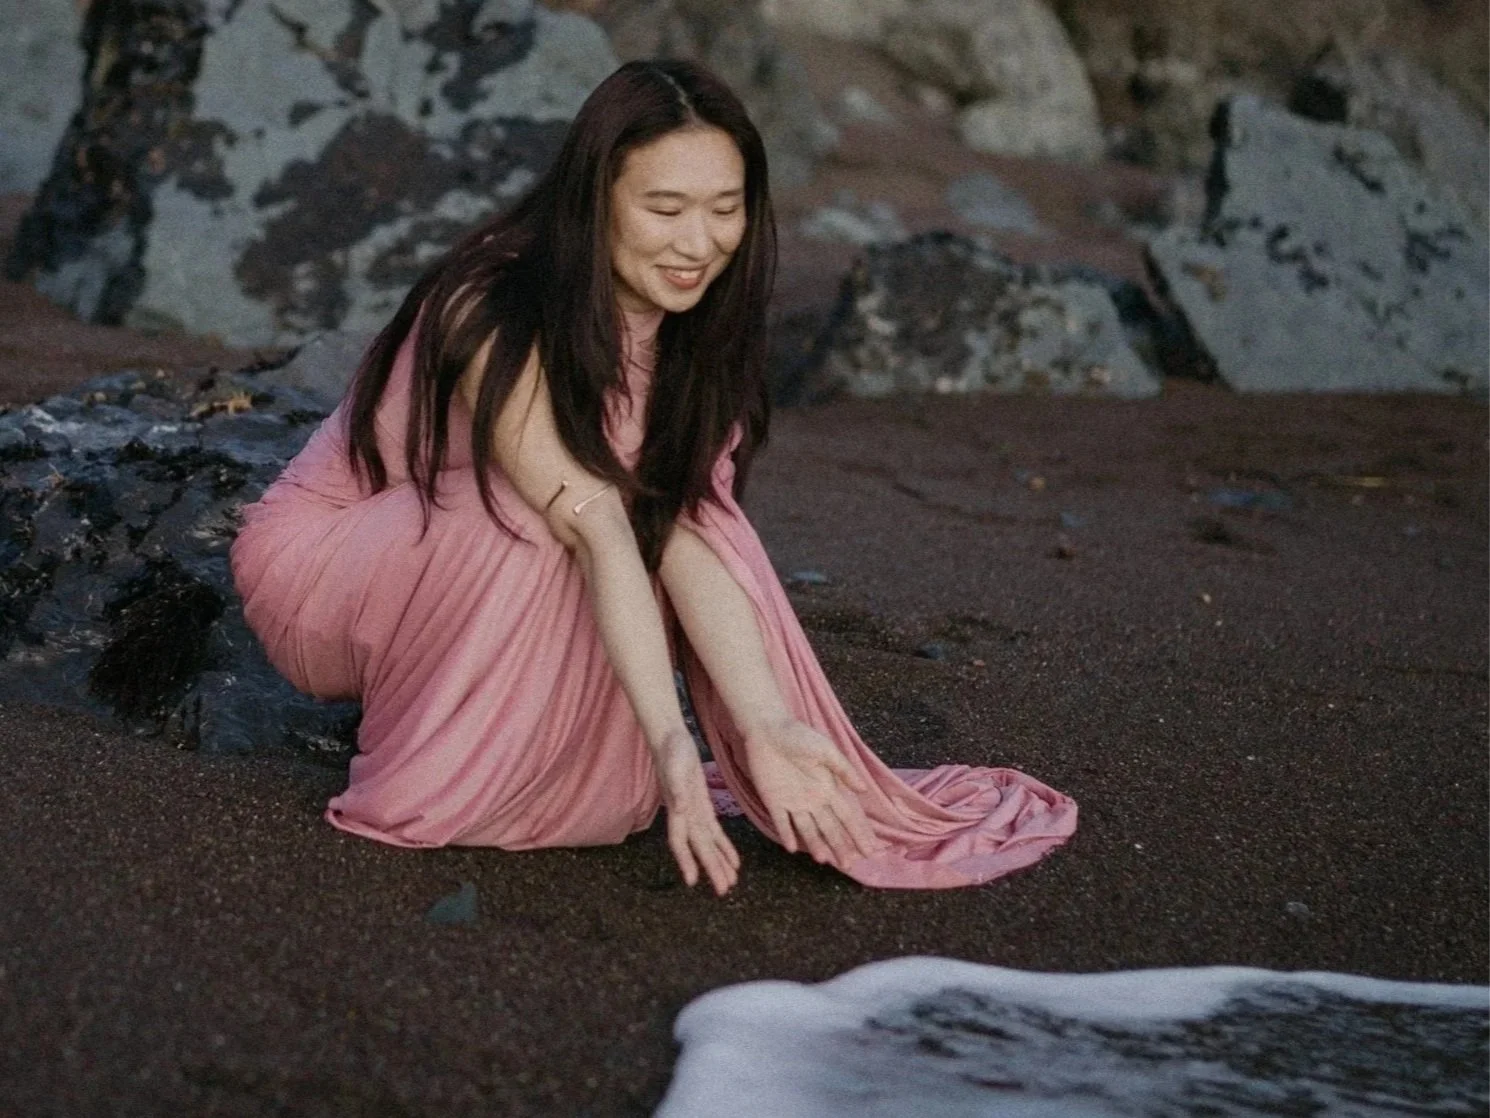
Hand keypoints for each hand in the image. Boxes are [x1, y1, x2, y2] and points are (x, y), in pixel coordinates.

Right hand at [655, 730, 739, 895]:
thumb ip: (677, 789)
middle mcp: (684, 816)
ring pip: (708, 844)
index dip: (686, 861)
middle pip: (699, 848)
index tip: (693, 882)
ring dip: (718, 863)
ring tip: (730, 881)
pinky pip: (715, 831)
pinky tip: (734, 860)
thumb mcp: (675, 768)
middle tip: (723, 890)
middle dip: (711, 869)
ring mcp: (694, 812)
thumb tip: (679, 809)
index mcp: (677, 810)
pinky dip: (724, 846)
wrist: (671, 738)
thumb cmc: (671, 752)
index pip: (680, 842)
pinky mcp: (703, 806)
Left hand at [741, 717, 880, 865]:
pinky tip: (793, 849)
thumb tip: (863, 790)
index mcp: (828, 787)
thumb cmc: (797, 735)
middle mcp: (813, 799)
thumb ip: (843, 770)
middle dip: (841, 846)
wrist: (766, 728)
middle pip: (831, 828)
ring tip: (826, 862)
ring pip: (808, 830)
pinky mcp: (773, 800)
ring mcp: (793, 801)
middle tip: (851, 865)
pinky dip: (787, 835)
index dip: (859, 833)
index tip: (871, 850)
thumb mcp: (825, 749)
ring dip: (817, 845)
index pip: (848, 816)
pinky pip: (781, 822)